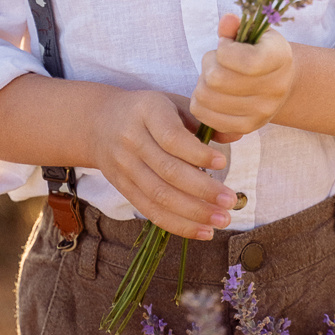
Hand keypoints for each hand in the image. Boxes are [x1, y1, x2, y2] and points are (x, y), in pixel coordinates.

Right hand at [90, 87, 238, 239]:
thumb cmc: (148, 111)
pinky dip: (178, 225)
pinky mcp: (124, 189)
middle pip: (167, 171)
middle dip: (202, 190)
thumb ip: (202, 119)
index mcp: (147, 112)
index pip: (171, 137)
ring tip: (221, 219)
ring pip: (159, 196)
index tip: (222, 163)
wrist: (98, 123)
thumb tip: (236, 135)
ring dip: (193, 213)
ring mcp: (125, 167)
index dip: (197, 153)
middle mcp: (132, 141)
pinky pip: (151, 211)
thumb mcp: (173, 103)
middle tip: (229, 200)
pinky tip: (203, 231)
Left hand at [190, 14, 295, 135]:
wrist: (279, 82)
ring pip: (206, 97)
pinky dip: (200, 102)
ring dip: (202, 83)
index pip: (245, 61)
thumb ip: (236, 27)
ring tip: (213, 76)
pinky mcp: (246, 127)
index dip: (224, 49)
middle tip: (215, 61)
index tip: (225, 45)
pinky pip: (204, 116)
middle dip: (208, 64)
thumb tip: (227, 20)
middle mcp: (275, 89)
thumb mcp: (253, 33)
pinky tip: (212, 93)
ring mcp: (262, 112)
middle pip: (217, 80)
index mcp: (280, 58)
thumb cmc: (260, 51)